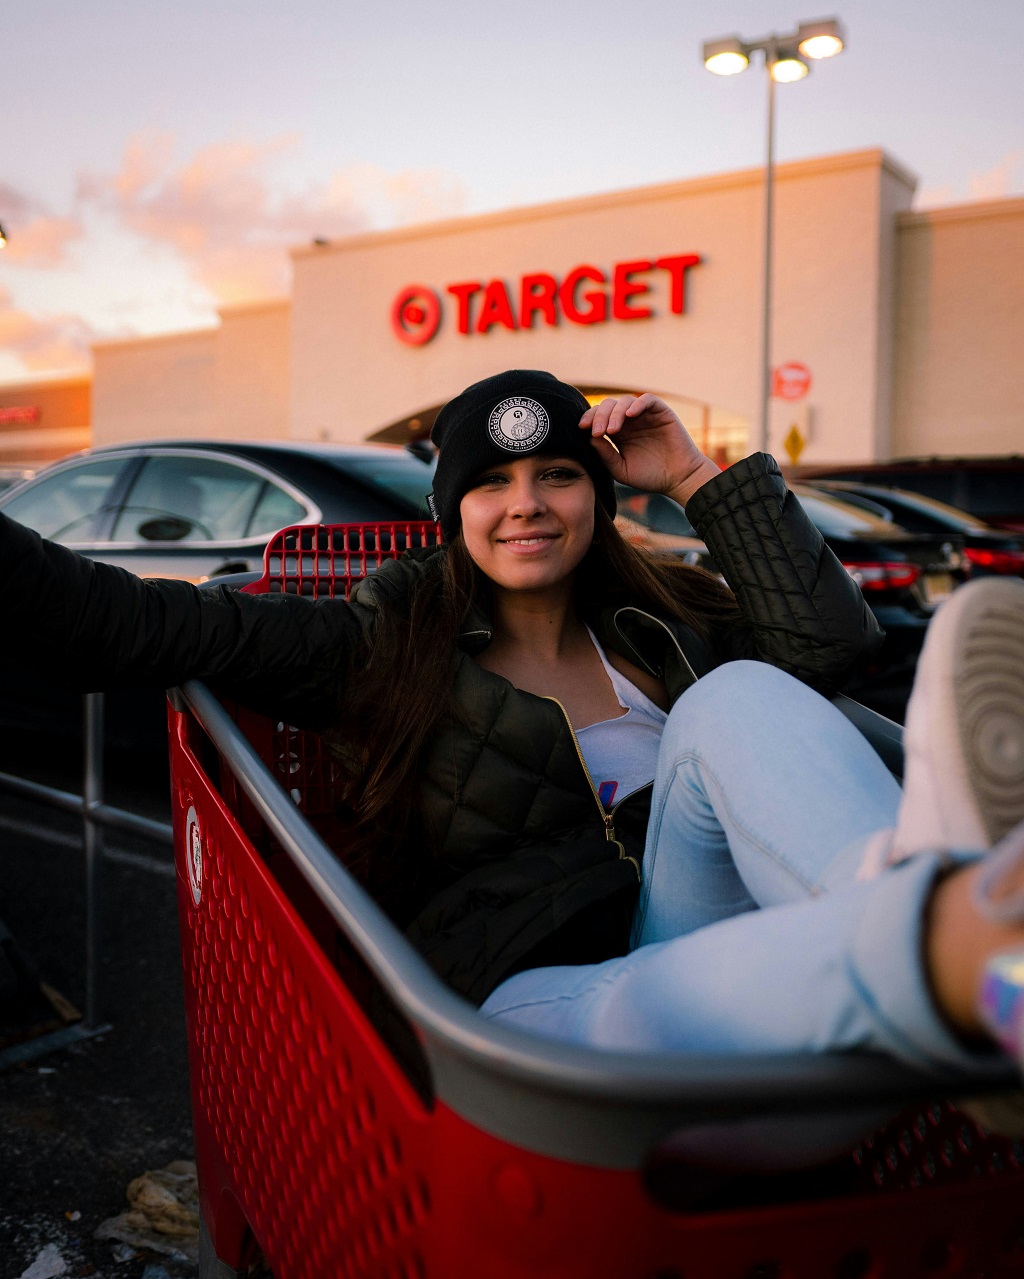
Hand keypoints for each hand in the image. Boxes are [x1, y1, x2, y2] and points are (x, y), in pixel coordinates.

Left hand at [579, 394, 719, 504]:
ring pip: (624, 402)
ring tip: (612, 430)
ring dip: (615, 413)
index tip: (582, 428)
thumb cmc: (650, 477)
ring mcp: (645, 415)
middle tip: (597, 431)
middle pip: (608, 406)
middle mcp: (630, 421)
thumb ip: (605, 455)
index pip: (599, 417)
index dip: (589, 418)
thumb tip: (589, 438)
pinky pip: (647, 400)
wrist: (679, 479)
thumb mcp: (621, 469)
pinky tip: (629, 415)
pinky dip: (637, 404)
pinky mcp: (661, 412)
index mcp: (618, 433)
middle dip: (599, 416)